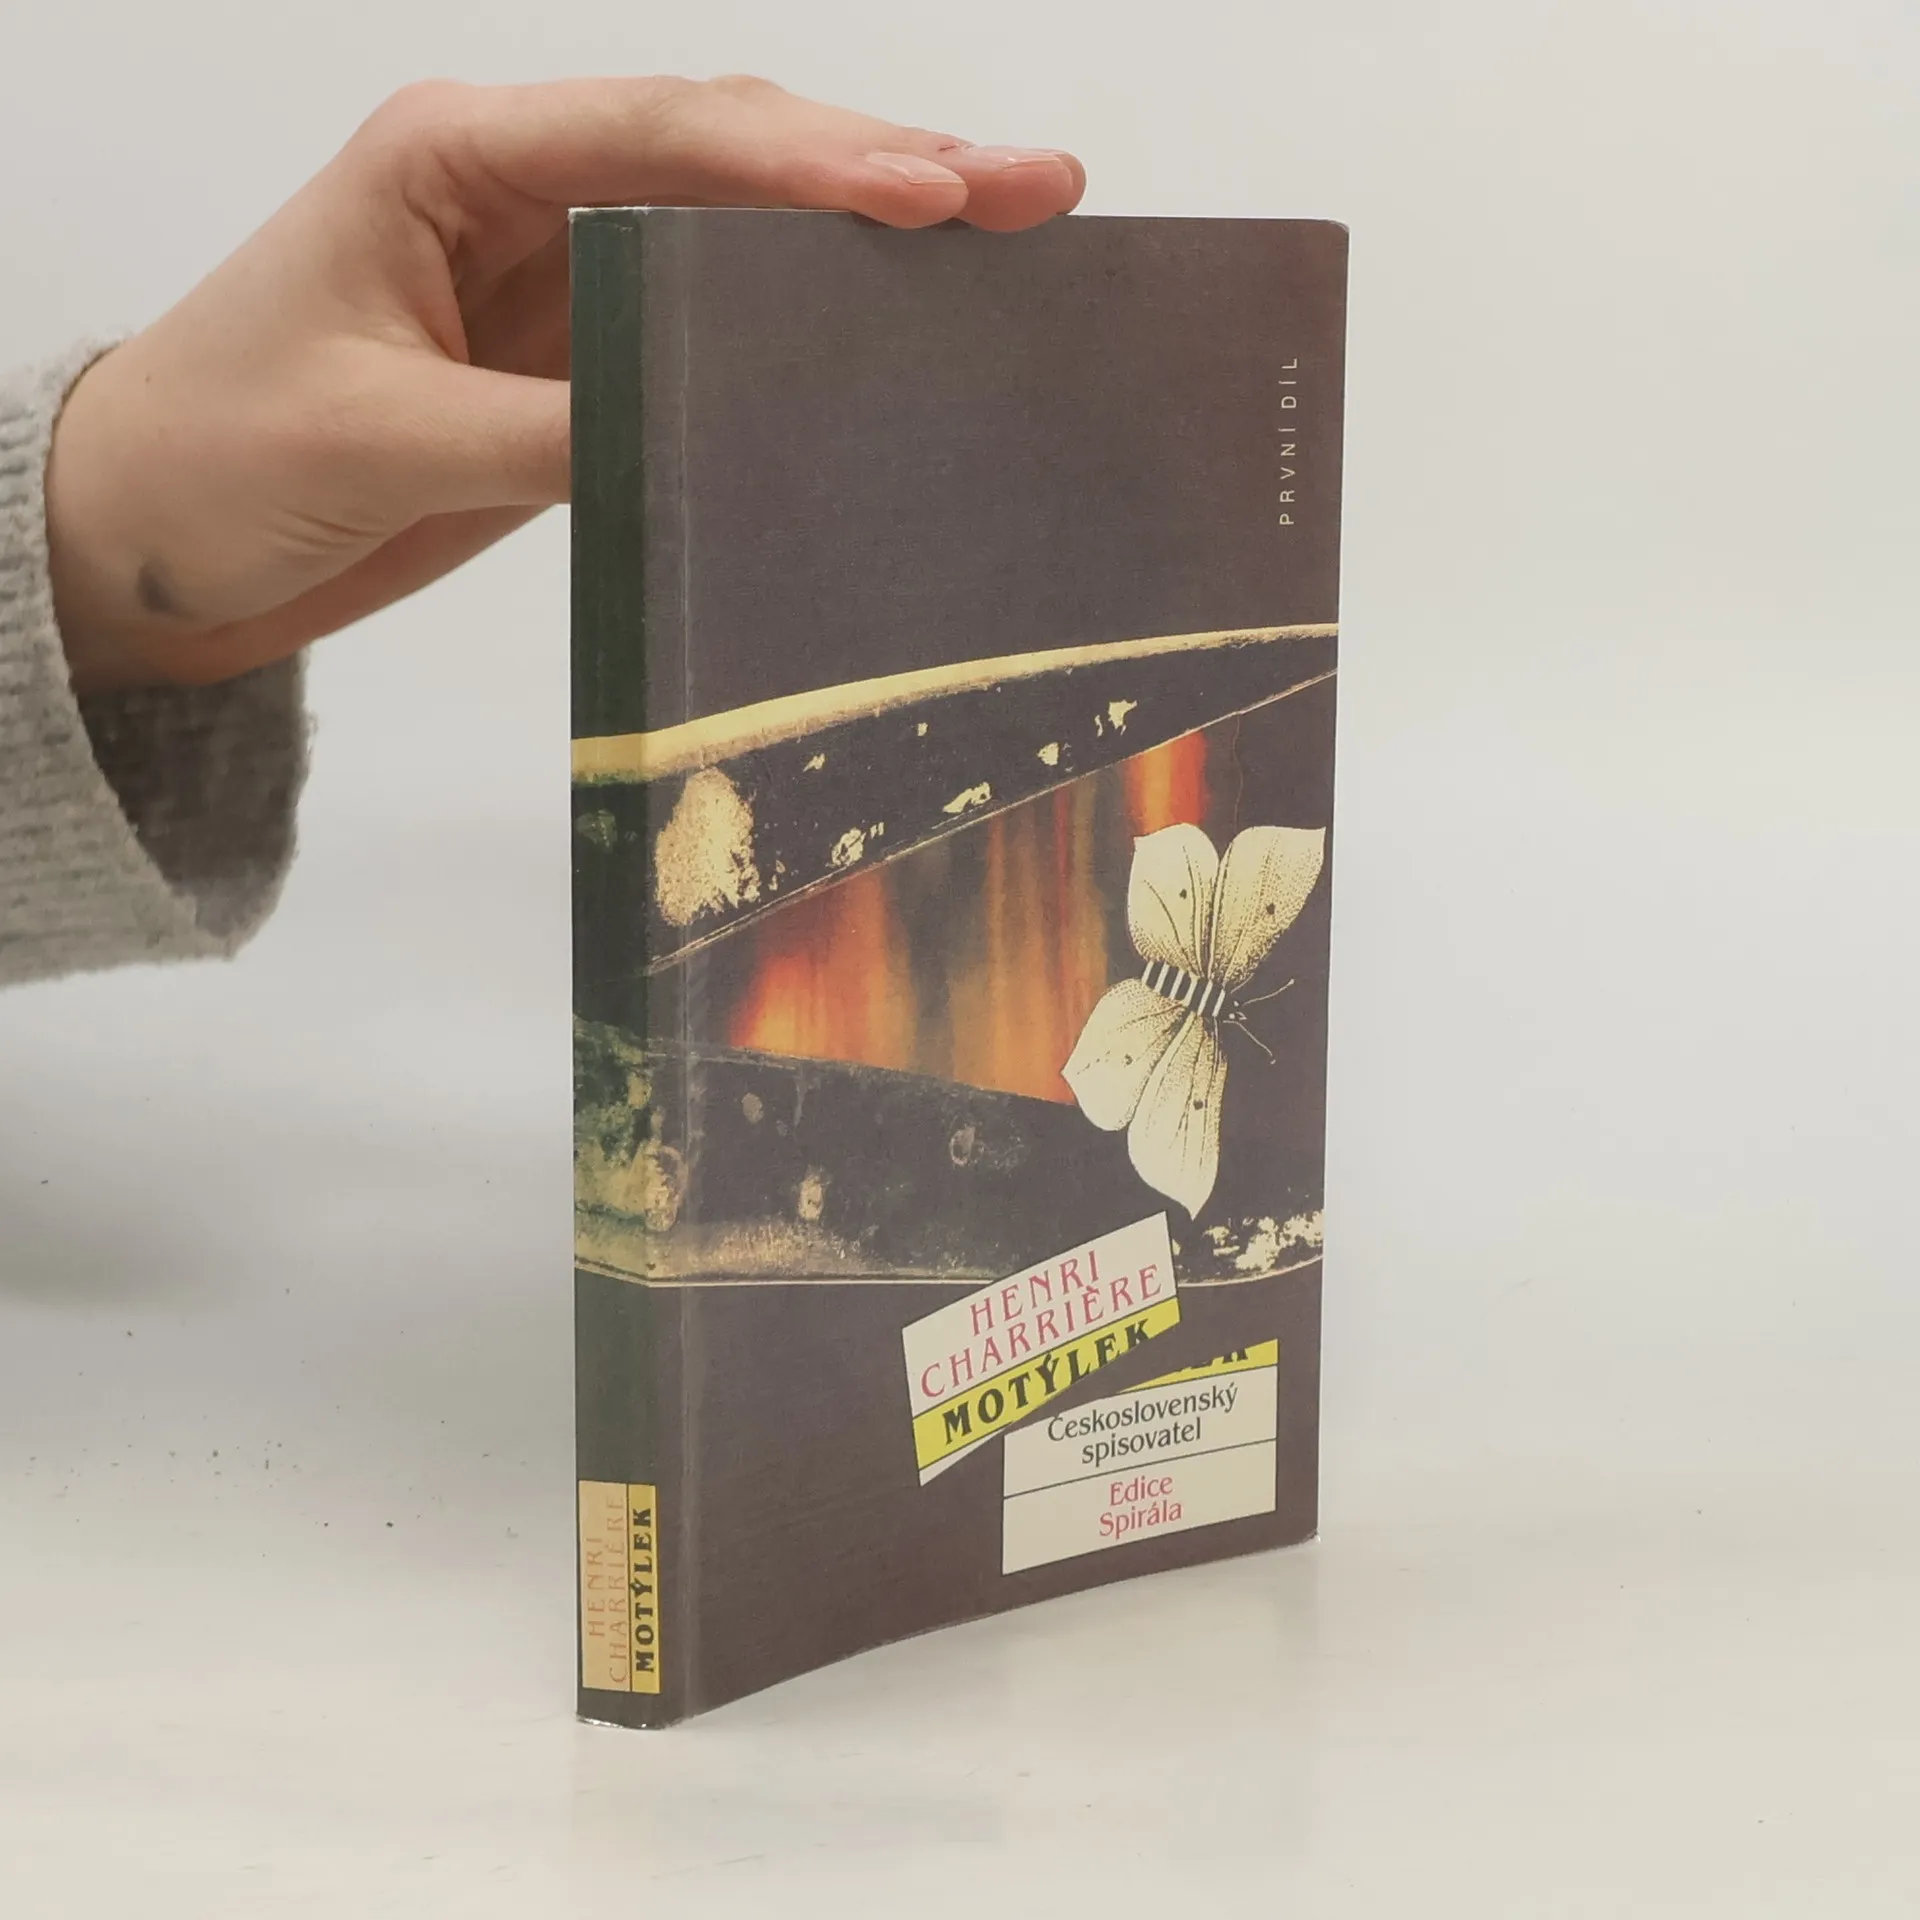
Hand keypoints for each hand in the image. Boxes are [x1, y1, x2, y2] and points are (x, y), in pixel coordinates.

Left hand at [45, 77, 1084, 694]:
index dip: (806, 163)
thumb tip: (697, 430)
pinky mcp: (572, 368)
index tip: (935, 193)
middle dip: (884, 166)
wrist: (149, 546)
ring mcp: (558, 281)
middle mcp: (522, 196)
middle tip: (1036, 185)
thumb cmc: (214, 460)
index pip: (661, 139)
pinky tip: (891, 338)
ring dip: (866, 239)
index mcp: (455, 160)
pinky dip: (803, 333)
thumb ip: (540, 429)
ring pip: (737, 237)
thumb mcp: (377, 437)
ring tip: (1007, 236)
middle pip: (728, 158)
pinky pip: (710, 336)